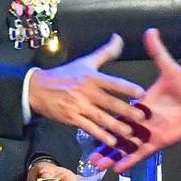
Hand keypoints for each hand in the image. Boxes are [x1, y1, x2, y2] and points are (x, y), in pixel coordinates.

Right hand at [26, 34, 148, 147]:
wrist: (38, 88)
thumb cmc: (65, 74)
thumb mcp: (85, 61)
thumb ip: (106, 52)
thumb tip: (119, 37)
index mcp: (91, 77)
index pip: (113, 82)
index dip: (128, 88)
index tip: (142, 94)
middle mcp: (86, 92)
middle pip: (110, 102)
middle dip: (126, 111)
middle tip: (142, 118)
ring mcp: (79, 106)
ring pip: (101, 118)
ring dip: (116, 126)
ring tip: (130, 133)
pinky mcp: (72, 118)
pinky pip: (89, 128)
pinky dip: (101, 135)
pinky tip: (112, 142)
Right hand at [94, 27, 180, 171]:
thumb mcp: (169, 69)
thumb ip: (157, 52)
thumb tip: (150, 31)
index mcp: (141, 104)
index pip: (118, 112)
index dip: (104, 116)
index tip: (87, 118)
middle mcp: (142, 122)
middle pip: (118, 134)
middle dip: (103, 144)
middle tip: (87, 152)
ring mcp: (149, 134)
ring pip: (126, 147)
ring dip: (112, 156)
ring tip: (96, 164)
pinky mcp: (159, 142)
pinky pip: (141, 154)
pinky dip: (130, 161)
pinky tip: (117, 169)